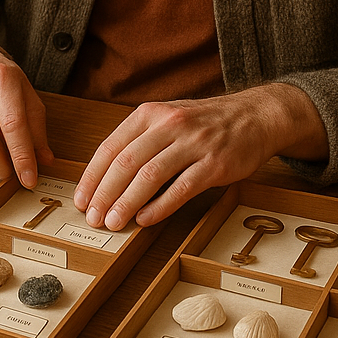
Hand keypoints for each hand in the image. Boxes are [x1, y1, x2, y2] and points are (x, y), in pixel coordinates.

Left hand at [73, 84, 326, 229]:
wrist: (255, 116)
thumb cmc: (204, 123)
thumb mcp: (167, 119)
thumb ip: (140, 142)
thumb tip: (107, 181)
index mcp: (150, 114)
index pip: (111, 147)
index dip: (93, 177)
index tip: (82, 200)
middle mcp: (169, 124)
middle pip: (126, 163)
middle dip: (105, 194)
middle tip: (93, 219)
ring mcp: (194, 143)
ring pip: (150, 176)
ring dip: (127, 203)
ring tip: (114, 222)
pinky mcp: (216, 163)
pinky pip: (182, 188)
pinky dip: (160, 207)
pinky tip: (145, 220)